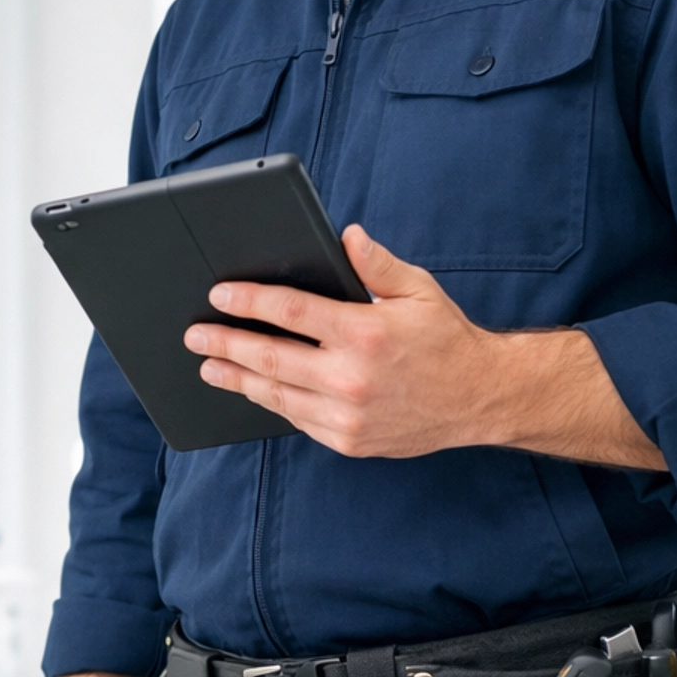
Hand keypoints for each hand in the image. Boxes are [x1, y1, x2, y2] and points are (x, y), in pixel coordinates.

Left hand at [183, 223, 665, 468]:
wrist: (480, 399)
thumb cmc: (447, 339)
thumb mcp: (419, 289)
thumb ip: (376, 263)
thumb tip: (346, 236)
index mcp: (366, 333)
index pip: (290, 312)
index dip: (249, 301)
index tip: (219, 294)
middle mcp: (352, 377)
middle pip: (270, 357)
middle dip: (225, 343)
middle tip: (195, 335)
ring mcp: (348, 415)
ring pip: (276, 395)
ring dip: (238, 378)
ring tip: (210, 367)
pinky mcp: (349, 441)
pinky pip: (297, 419)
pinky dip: (272, 402)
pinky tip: (255, 389)